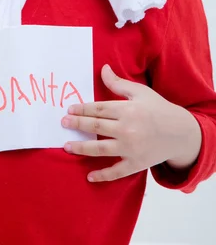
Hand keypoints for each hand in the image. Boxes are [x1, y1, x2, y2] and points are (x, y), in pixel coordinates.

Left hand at [61, 64, 201, 182]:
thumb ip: (118, 83)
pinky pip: (116, 171)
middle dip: (77, 125)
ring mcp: (131, 148)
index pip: (98, 109)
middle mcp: (127, 129)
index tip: (69, 110)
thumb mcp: (139, 92)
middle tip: (63, 123)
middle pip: (96, 127)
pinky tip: (89, 176)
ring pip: (101, 149)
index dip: (82, 109)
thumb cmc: (158, 109)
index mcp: (127, 110)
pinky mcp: (136, 164)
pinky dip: (103, 175)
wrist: (180, 133)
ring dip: (82, 148)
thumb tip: (103, 68)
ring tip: (67, 146)